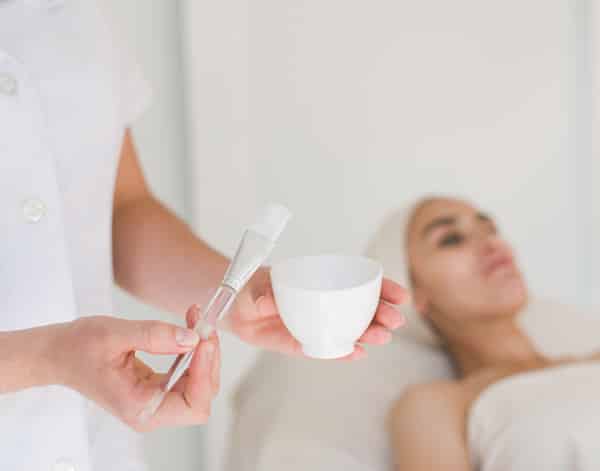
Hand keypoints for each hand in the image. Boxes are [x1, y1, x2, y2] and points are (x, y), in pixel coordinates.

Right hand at [50, 305, 219, 431]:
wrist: (59, 353)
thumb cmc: (78, 348)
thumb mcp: (115, 335)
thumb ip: (155, 336)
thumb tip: (191, 339)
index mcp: (140, 408)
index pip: (193, 404)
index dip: (205, 373)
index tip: (204, 342)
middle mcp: (152, 410)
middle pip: (202, 393)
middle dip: (209, 359)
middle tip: (203, 326)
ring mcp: (157, 400)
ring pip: (200, 382)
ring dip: (204, 351)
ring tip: (197, 320)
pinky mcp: (159, 386)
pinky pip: (189, 372)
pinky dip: (194, 350)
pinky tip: (190, 326)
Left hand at [220, 268, 406, 359]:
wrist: (232, 308)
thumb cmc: (249, 288)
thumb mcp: (254, 286)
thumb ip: (261, 293)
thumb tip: (270, 302)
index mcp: (321, 282)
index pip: (358, 283)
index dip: (383, 289)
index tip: (400, 296)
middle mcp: (323, 303)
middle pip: (360, 309)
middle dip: (381, 314)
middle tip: (394, 322)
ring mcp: (315, 323)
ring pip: (348, 329)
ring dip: (367, 334)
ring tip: (381, 338)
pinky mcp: (303, 343)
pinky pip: (326, 348)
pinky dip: (341, 351)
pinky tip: (357, 354)